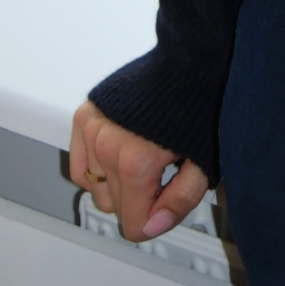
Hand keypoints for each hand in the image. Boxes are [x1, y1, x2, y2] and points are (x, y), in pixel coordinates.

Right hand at [69, 99, 208, 243]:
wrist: (189, 59)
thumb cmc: (200, 102)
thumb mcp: (204, 159)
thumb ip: (181, 199)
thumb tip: (154, 226)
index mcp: (136, 162)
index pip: (134, 225)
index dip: (157, 218)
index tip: (170, 198)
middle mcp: (106, 147)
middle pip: (115, 208)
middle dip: (140, 199)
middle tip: (163, 171)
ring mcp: (92, 131)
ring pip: (97, 189)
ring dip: (118, 183)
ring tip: (144, 155)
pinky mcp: (84, 116)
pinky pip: (79, 168)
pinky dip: (96, 170)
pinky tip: (121, 154)